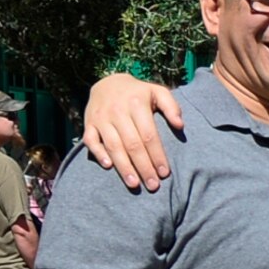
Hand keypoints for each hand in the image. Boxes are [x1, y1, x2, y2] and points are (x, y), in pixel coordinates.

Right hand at [83, 74, 184, 191]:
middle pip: (132, 144)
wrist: (107, 82)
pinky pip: (90, 140)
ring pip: (113, 146)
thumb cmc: (138, 93)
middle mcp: (117, 111)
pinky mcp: (88, 123)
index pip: (149, 135)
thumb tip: (180, 125)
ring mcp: (101, 118)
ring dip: (124, 167)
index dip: (157, 155)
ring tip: (134, 184)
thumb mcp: (157, 92)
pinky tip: (108, 167)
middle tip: (153, 186)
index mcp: (136, 103)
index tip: (165, 173)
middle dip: (143, 167)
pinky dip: (98, 153)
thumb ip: (171, 106)